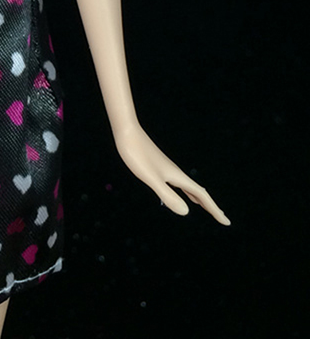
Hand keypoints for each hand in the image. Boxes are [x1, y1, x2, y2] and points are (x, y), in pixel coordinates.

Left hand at [113, 123, 230, 224]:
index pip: (201, 196)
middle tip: (222, 218)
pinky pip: (178, 182)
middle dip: (210, 206)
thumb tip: (186, 213)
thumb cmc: (136, 153)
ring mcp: (167, 169)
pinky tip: (181, 191)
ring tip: (206, 207)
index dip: (214, 210)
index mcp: (177, 177)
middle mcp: (175, 173)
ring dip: (199, 198)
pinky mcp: (159, 166)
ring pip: (189, 187)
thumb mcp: (150, 177)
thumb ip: (167, 194)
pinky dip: (185, 190)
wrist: (127, 131)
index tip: (227, 222)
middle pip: (198, 192)